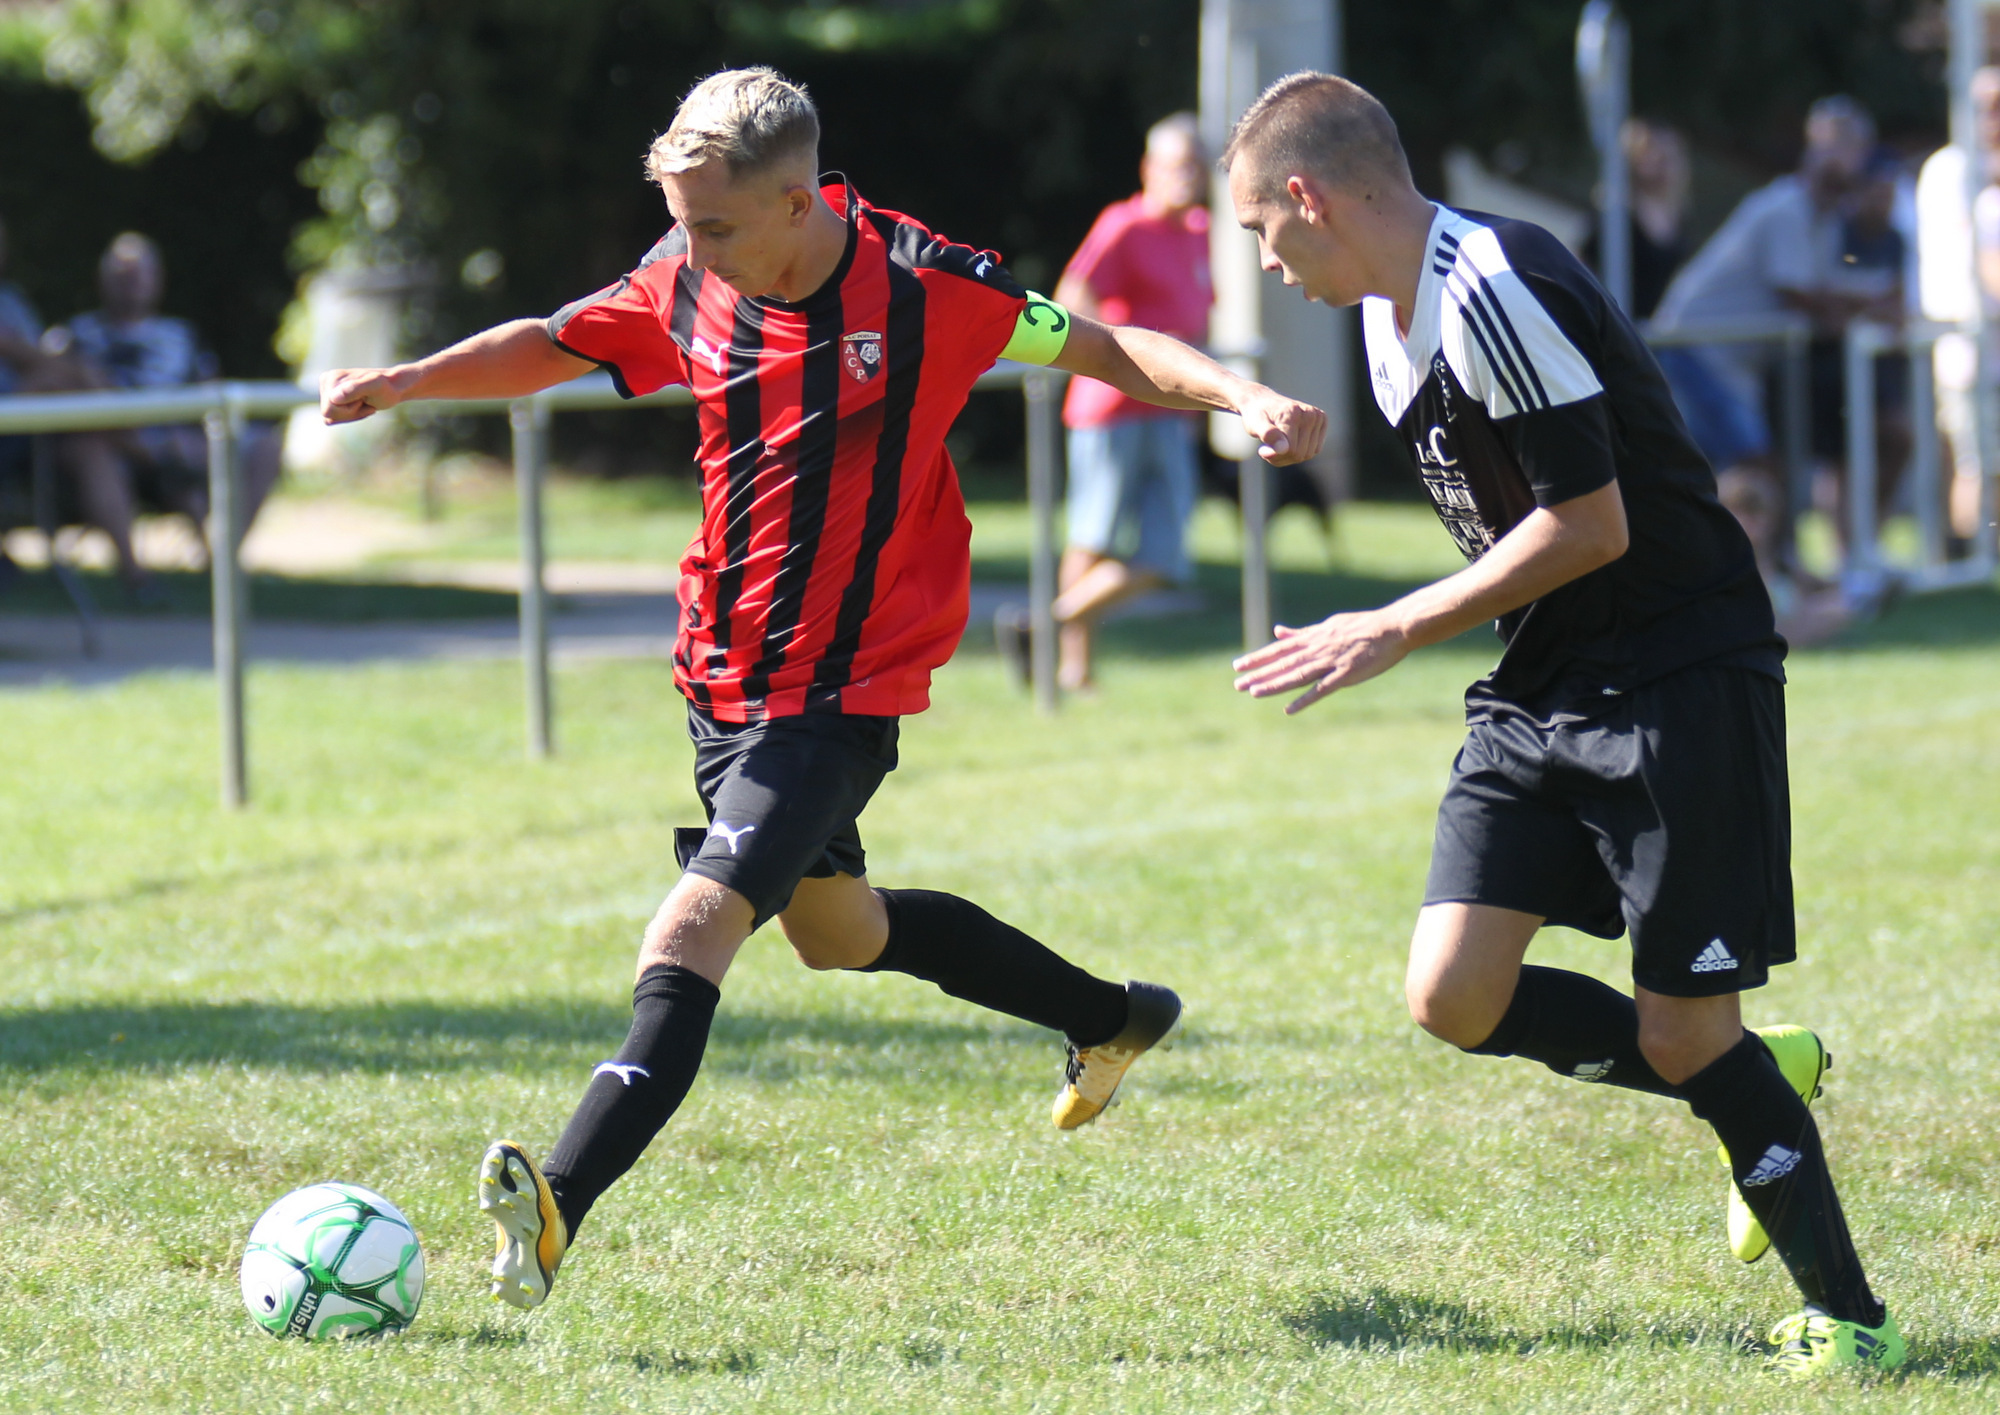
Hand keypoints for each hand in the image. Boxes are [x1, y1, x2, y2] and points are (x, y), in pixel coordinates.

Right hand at [320, 365, 415, 424]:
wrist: (393, 387)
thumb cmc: (386, 387)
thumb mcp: (374, 386)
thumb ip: (354, 389)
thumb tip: (334, 397)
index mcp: (330, 378)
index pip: (329, 409)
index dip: (349, 411)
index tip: (364, 400)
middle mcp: (326, 382)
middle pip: (328, 415)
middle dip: (350, 413)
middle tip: (365, 402)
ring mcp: (328, 390)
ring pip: (330, 418)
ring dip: (351, 415)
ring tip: (365, 403)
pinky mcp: (333, 398)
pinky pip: (334, 418)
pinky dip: (350, 416)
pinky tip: (361, 406)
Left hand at [1231, 609, 1411, 713]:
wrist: (1393, 628)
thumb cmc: (1363, 627)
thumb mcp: (1328, 625)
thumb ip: (1302, 633)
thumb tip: (1278, 631)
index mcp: (1313, 637)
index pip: (1280, 648)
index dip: (1258, 657)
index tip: (1238, 665)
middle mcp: (1317, 649)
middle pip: (1283, 663)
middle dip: (1259, 673)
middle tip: (1237, 684)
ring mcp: (1330, 662)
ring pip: (1297, 675)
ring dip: (1274, 684)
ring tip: (1253, 692)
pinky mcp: (1345, 675)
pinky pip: (1321, 690)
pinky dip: (1304, 699)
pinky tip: (1288, 709)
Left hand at [1237, 388, 1326, 465]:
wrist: (1262, 401)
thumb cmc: (1257, 415)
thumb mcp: (1255, 424)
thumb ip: (1268, 435)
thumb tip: (1284, 448)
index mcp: (1293, 413)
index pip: (1290, 450)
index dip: (1274, 455)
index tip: (1262, 450)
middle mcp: (1310, 413)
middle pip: (1300, 454)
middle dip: (1282, 456)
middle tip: (1268, 448)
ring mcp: (1318, 417)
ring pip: (1308, 454)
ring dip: (1290, 456)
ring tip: (1278, 445)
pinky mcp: (1322, 422)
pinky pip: (1314, 450)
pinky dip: (1300, 451)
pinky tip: (1289, 443)